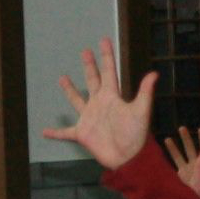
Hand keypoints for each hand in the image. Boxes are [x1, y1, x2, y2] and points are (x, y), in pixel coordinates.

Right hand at [41, 39, 156, 172]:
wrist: (128, 158)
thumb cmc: (136, 135)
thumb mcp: (141, 111)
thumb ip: (144, 92)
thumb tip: (154, 73)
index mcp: (112, 97)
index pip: (108, 71)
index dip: (106, 56)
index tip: (103, 40)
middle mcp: (99, 104)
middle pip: (93, 80)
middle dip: (89, 66)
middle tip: (85, 51)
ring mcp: (89, 118)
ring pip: (77, 100)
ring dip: (70, 90)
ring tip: (62, 78)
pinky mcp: (82, 134)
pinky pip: (65, 133)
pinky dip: (55, 133)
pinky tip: (44, 131)